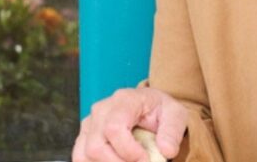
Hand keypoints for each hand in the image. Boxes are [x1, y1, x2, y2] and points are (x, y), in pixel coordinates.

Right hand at [73, 87, 188, 161]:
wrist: (149, 106)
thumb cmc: (160, 110)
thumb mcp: (175, 115)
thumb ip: (172, 132)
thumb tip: (166, 151)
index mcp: (124, 100)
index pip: (114, 128)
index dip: (128, 151)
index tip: (146, 160)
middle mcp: (101, 110)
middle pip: (96, 146)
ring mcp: (90, 123)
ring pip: (84, 155)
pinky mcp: (85, 136)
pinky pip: (80, 157)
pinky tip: (116, 161)